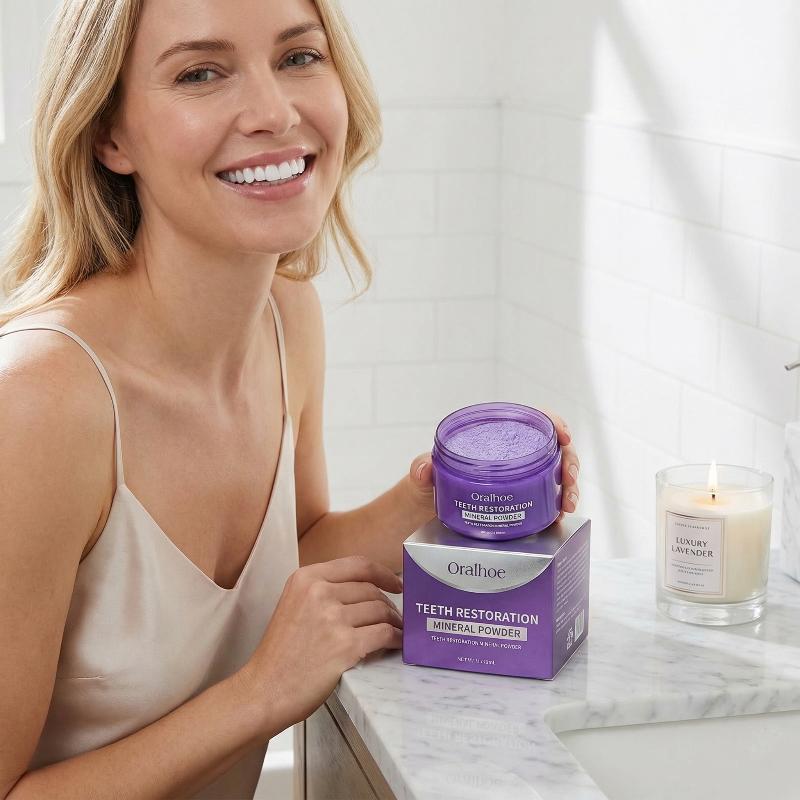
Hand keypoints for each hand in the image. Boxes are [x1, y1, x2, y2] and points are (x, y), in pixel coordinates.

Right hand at [239, 556, 402, 733]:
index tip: (396, 583)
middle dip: (389, 604)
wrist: (264, 690)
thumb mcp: (294, 604)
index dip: (383, 573)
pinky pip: (384, 634)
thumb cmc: (280, 653)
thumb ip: (323, 591)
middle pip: (371, 590)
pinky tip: (397, 643)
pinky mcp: (346, 646)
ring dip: (394, 622)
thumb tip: (365, 590)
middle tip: (394, 617)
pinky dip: (396, 638)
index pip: (358, 565)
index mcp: (306, 578)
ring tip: (396, 631)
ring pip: (381, 611)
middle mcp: (320, 592)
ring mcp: (333, 618)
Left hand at [407, 411, 579, 519]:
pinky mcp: (521, 502)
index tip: (564, 436)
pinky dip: (557, 508)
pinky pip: (547, 500)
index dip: (554, 423)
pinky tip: (558, 518)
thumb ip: (422, 470)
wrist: (425, 515)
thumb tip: (424, 470)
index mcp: (494, 436)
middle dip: (570, 462)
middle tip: (569, 481)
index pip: (533, 419)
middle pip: (553, 449)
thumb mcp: (423, 476)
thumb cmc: (427, 484)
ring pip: (556, 475)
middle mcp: (512, 454)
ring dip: (568, 488)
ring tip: (566, 507)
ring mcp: (520, 478)